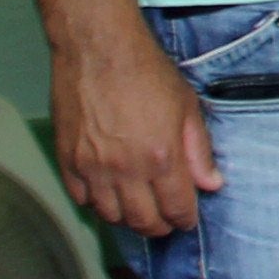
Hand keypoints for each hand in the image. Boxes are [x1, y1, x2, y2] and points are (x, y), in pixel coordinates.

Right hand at [53, 26, 219, 233]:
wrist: (99, 50)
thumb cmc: (145, 72)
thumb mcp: (187, 107)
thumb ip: (199, 151)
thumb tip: (211, 183)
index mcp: (161, 158)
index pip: (176, 208)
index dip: (185, 219)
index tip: (187, 220)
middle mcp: (125, 170)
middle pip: (142, 221)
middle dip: (159, 227)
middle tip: (166, 223)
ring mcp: (92, 168)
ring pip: (110, 215)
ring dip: (128, 219)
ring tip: (140, 211)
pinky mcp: (67, 160)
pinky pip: (81, 199)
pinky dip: (97, 204)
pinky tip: (109, 196)